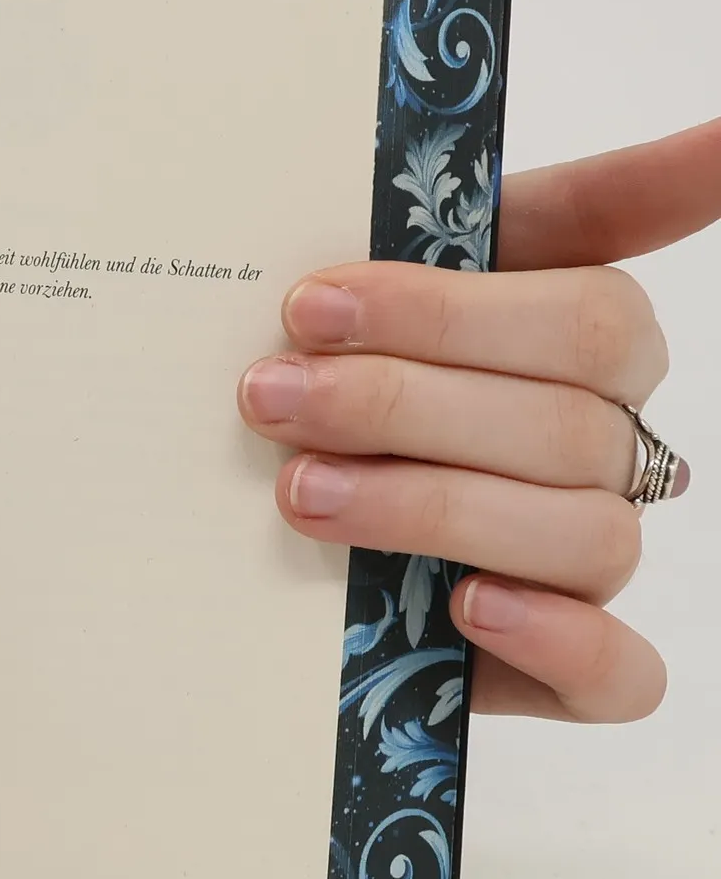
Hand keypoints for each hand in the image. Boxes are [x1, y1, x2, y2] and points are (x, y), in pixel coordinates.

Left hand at [239, 118, 720, 723]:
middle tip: (264, 394)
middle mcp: (604, 442)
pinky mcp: (565, 663)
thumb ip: (499, 205)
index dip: (443, 310)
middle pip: (565, 419)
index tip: (313, 300)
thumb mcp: (378, 274)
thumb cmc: (332, 369)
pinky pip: (621, 674)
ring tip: (300, 492)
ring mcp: (586, 554)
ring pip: (584, 532)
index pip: (584, 313)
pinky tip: (465, 608)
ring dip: (429, 507)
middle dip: (396, 403)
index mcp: (580, 336)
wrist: (257, 498)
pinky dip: (554, 640)